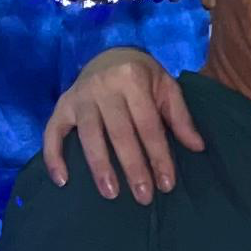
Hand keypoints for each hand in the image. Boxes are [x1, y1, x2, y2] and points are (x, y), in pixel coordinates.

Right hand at [40, 49, 202, 201]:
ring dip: (99, 167)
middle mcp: (104, 87)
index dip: (158, 155)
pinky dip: (53, 156)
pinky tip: (62, 180)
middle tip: (143, 197)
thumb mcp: (166, 87)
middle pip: (120, 133)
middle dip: (133, 167)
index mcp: (133, 79)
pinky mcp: (62, 105)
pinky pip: (53, 132)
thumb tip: (197, 147)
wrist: (110, 53)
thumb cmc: (142, 75)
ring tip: (111, 194)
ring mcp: (80, 96)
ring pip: (89, 136)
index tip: (166, 184)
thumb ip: (179, 117)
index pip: (148, 125)